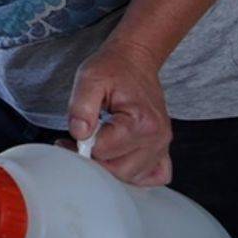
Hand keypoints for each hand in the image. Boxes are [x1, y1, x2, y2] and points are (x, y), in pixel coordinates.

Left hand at [60, 40, 171, 185]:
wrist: (134, 60)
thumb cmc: (112, 68)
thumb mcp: (88, 78)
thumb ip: (81, 107)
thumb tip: (79, 134)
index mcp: (142, 121)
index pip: (104, 152)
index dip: (83, 145)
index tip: (75, 132)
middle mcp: (158, 137)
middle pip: (119, 170)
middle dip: (93, 160)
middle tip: (78, 142)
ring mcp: (163, 145)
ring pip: (132, 177)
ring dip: (109, 168)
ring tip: (94, 146)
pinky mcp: (162, 149)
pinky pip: (153, 176)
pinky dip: (134, 174)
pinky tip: (118, 158)